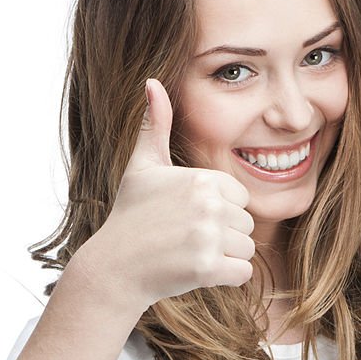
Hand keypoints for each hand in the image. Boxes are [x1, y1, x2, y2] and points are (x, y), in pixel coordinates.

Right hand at [85, 79, 255, 308]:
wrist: (114, 267)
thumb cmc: (131, 216)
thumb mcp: (142, 167)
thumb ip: (155, 126)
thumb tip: (152, 82)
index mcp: (202, 179)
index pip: (240, 198)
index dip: (219, 211)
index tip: (187, 217)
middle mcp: (208, 205)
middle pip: (246, 224)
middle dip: (223, 235)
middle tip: (185, 238)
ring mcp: (208, 237)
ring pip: (246, 249)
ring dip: (224, 257)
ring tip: (189, 253)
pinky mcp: (208, 268)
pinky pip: (243, 273)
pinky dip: (226, 277)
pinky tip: (196, 270)